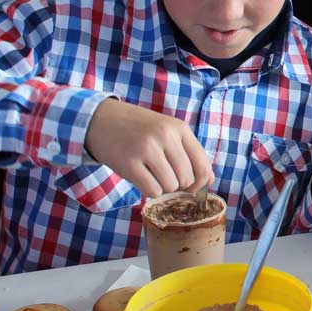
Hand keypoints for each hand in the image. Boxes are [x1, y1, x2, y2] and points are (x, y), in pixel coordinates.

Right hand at [84, 99, 213, 197]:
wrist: (102, 119)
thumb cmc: (139, 129)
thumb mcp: (167, 131)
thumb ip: (188, 152)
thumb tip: (209, 180)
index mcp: (179, 128)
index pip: (203, 164)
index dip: (200, 182)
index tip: (192, 186)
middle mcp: (166, 136)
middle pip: (187, 178)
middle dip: (179, 184)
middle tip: (164, 176)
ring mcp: (147, 149)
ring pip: (171, 186)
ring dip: (163, 187)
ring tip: (152, 175)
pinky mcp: (129, 163)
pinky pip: (152, 190)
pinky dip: (150, 191)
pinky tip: (142, 179)